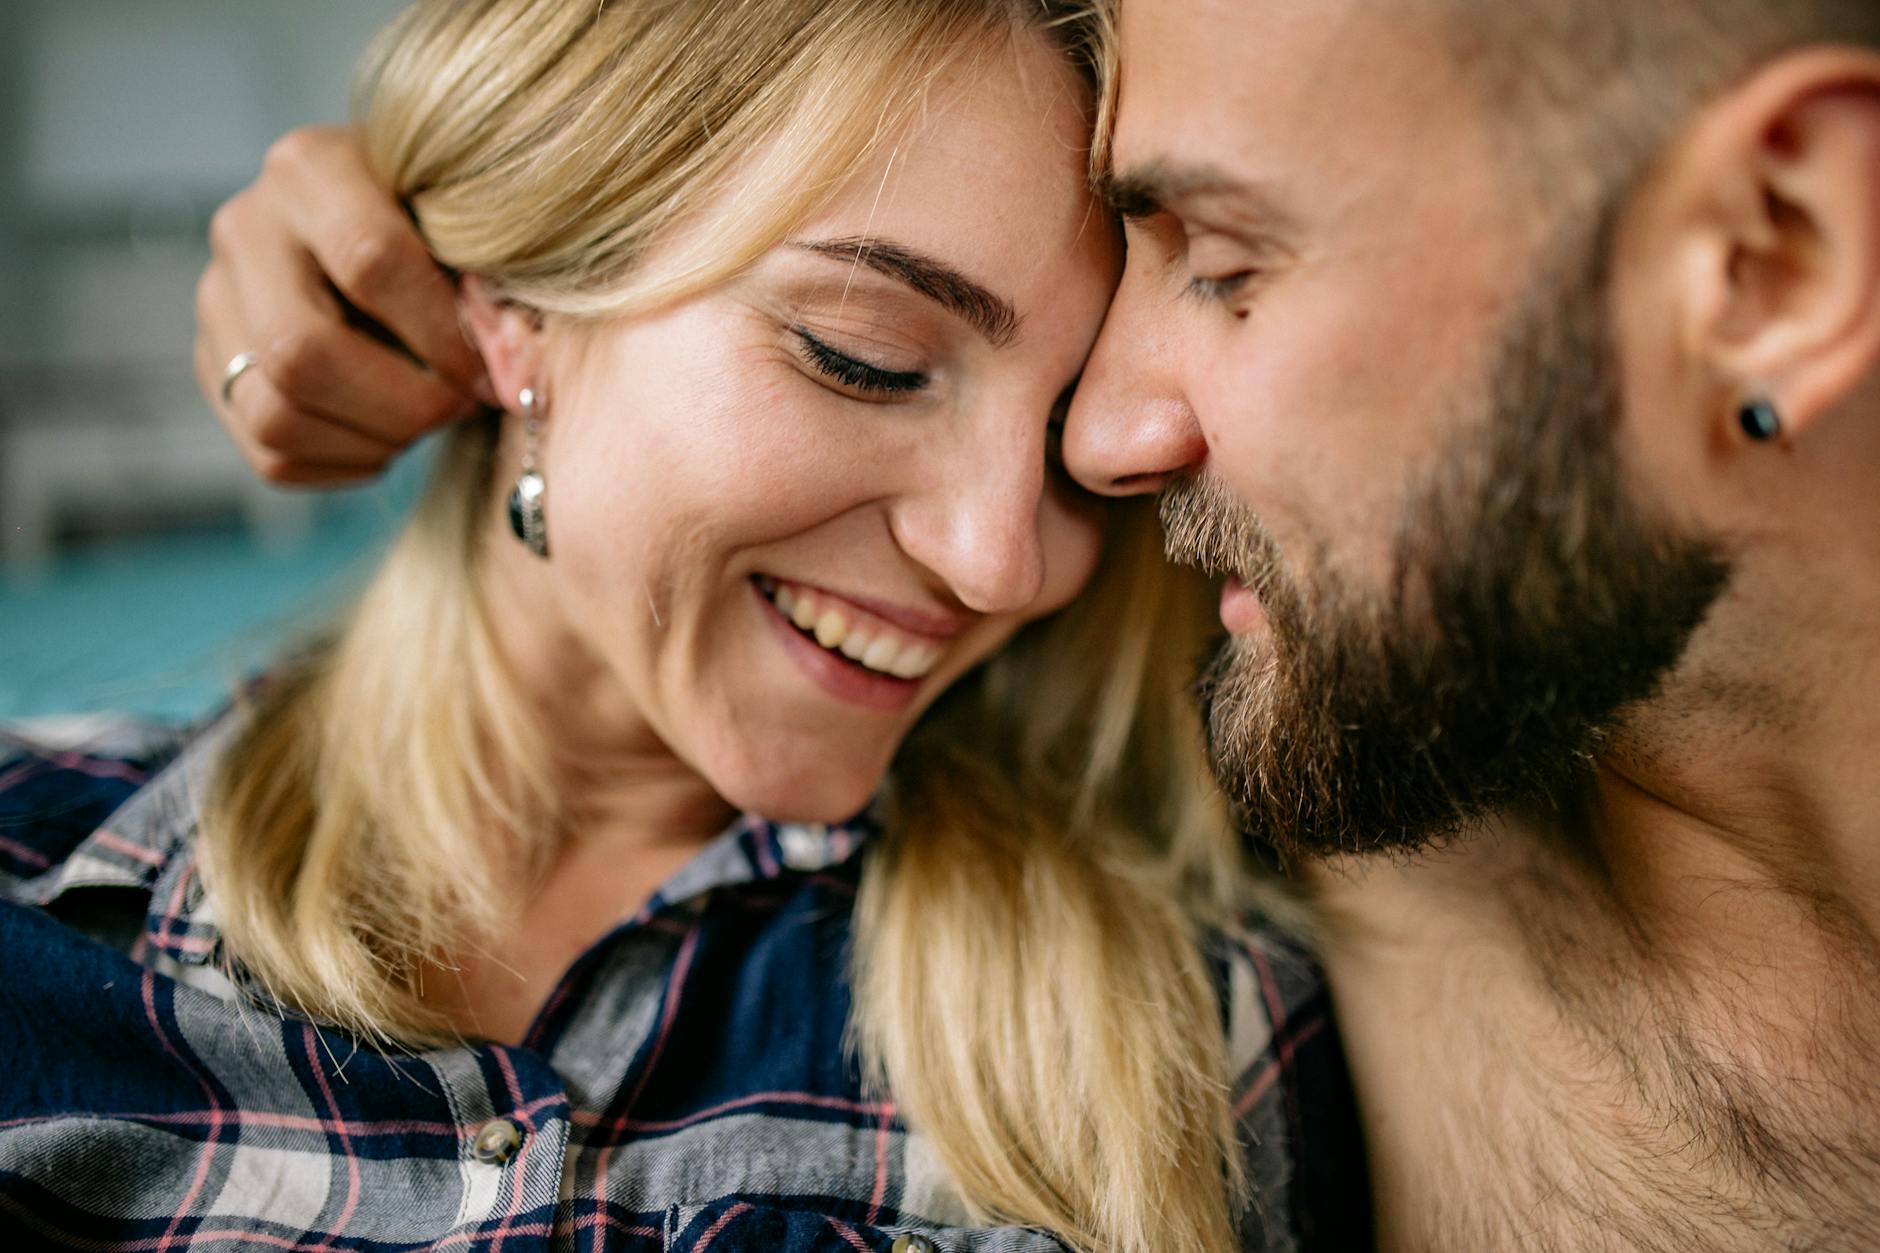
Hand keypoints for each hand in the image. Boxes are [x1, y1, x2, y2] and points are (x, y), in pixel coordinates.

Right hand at [193, 126, 494, 484]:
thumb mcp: (470, 225)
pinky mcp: (216, 368)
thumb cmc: (447, 227)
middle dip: (402, 403)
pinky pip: (272, 454)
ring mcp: (218, 301)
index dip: (441, 334)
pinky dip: (347, 462)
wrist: (392, 233)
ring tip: (427, 421)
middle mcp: (246, 228)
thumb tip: (510, 372)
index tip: (491, 369)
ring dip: (373, 439)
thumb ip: (488, 282)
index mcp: (311, 168)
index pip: (369, 262)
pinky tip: (391, 435)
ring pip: (275, 413)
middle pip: (299, 350)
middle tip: (460, 407)